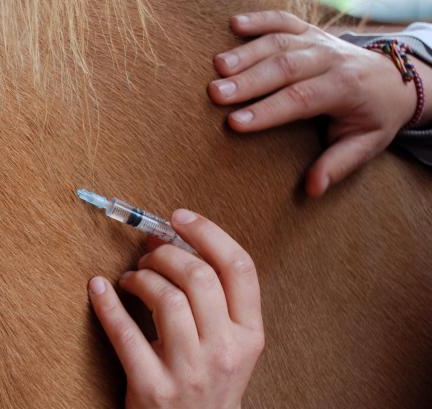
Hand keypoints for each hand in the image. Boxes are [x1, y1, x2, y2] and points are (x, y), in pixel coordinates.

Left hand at [87, 210, 263, 408]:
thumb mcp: (235, 344)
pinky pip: (126, 335)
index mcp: (249, 334)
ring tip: (130, 279)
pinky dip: (107, 305)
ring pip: (167, 300)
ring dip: (141, 277)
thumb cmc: (213, 386)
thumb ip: (218, 300)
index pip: (239, 267)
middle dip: (166, 253)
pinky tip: (97, 289)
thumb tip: (177, 241)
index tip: (178, 218)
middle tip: (147, 254)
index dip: (208, 233)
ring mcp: (189, 372)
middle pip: (198, 277)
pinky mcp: (152, 388)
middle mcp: (224, 350)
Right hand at [208, 11, 431, 196]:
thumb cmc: (373, 117)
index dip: (267, 111)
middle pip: (285, 66)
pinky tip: (233, 24)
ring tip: (217, 68)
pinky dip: (258, 19)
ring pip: (279, 42)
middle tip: (215, 94)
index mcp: (345, 87)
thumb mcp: (366, 144)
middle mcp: (330, 58)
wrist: (395, 79)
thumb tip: (313, 188)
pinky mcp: (308, 31)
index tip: (235, 123)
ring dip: (246, 53)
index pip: (301, 98)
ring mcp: (318, 41)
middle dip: (248, 81)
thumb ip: (338, 165)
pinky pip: (283, 20)